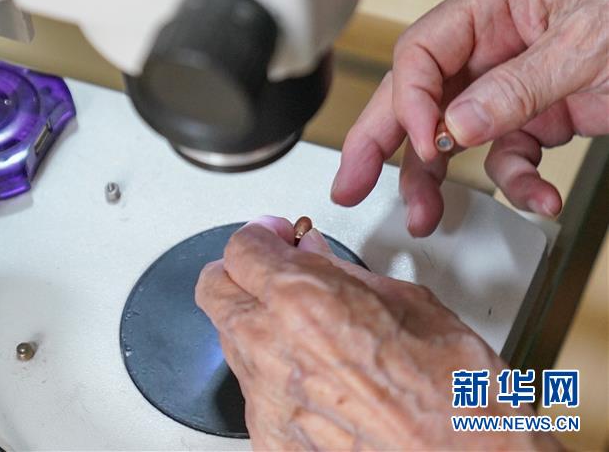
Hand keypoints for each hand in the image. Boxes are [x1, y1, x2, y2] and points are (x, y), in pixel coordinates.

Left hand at [195, 217, 559, 449]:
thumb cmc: (454, 392)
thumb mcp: (404, 300)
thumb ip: (338, 272)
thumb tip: (308, 253)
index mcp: (303, 301)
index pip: (241, 248)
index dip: (260, 237)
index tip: (274, 238)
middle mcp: (271, 348)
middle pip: (214, 289)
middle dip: (239, 273)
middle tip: (271, 272)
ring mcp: (266, 399)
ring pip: (230, 339)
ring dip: (255, 324)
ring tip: (303, 330)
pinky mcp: (271, 438)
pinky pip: (253, 392)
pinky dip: (273, 378)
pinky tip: (313, 379)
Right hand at [332, 0, 608, 236]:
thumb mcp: (586, 45)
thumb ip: (517, 87)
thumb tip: (456, 126)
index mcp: (492, 6)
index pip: (420, 54)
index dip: (409, 102)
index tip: (421, 143)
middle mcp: (490, 44)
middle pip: (415, 96)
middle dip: (381, 145)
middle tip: (351, 183)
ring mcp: (509, 84)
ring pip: (450, 136)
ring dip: (440, 180)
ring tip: (426, 216)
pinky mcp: (534, 117)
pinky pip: (506, 156)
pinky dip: (518, 183)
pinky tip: (537, 195)